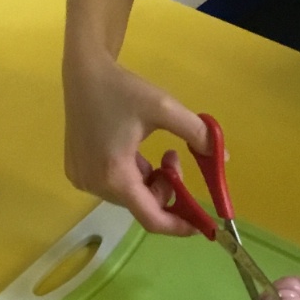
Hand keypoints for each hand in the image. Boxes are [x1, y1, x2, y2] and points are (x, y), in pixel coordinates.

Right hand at [62, 44, 209, 234]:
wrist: (84, 73)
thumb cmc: (124, 90)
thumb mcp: (165, 108)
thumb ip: (197, 133)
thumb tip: (223, 157)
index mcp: (114, 174)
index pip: (151, 217)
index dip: (178, 226)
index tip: (202, 225)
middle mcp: (94, 184)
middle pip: (141, 204)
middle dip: (167, 189)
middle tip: (175, 158)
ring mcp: (82, 179)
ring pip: (130, 195)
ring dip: (151, 181)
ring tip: (160, 152)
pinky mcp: (77, 172)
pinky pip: (115, 185)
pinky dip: (133, 176)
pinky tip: (135, 150)